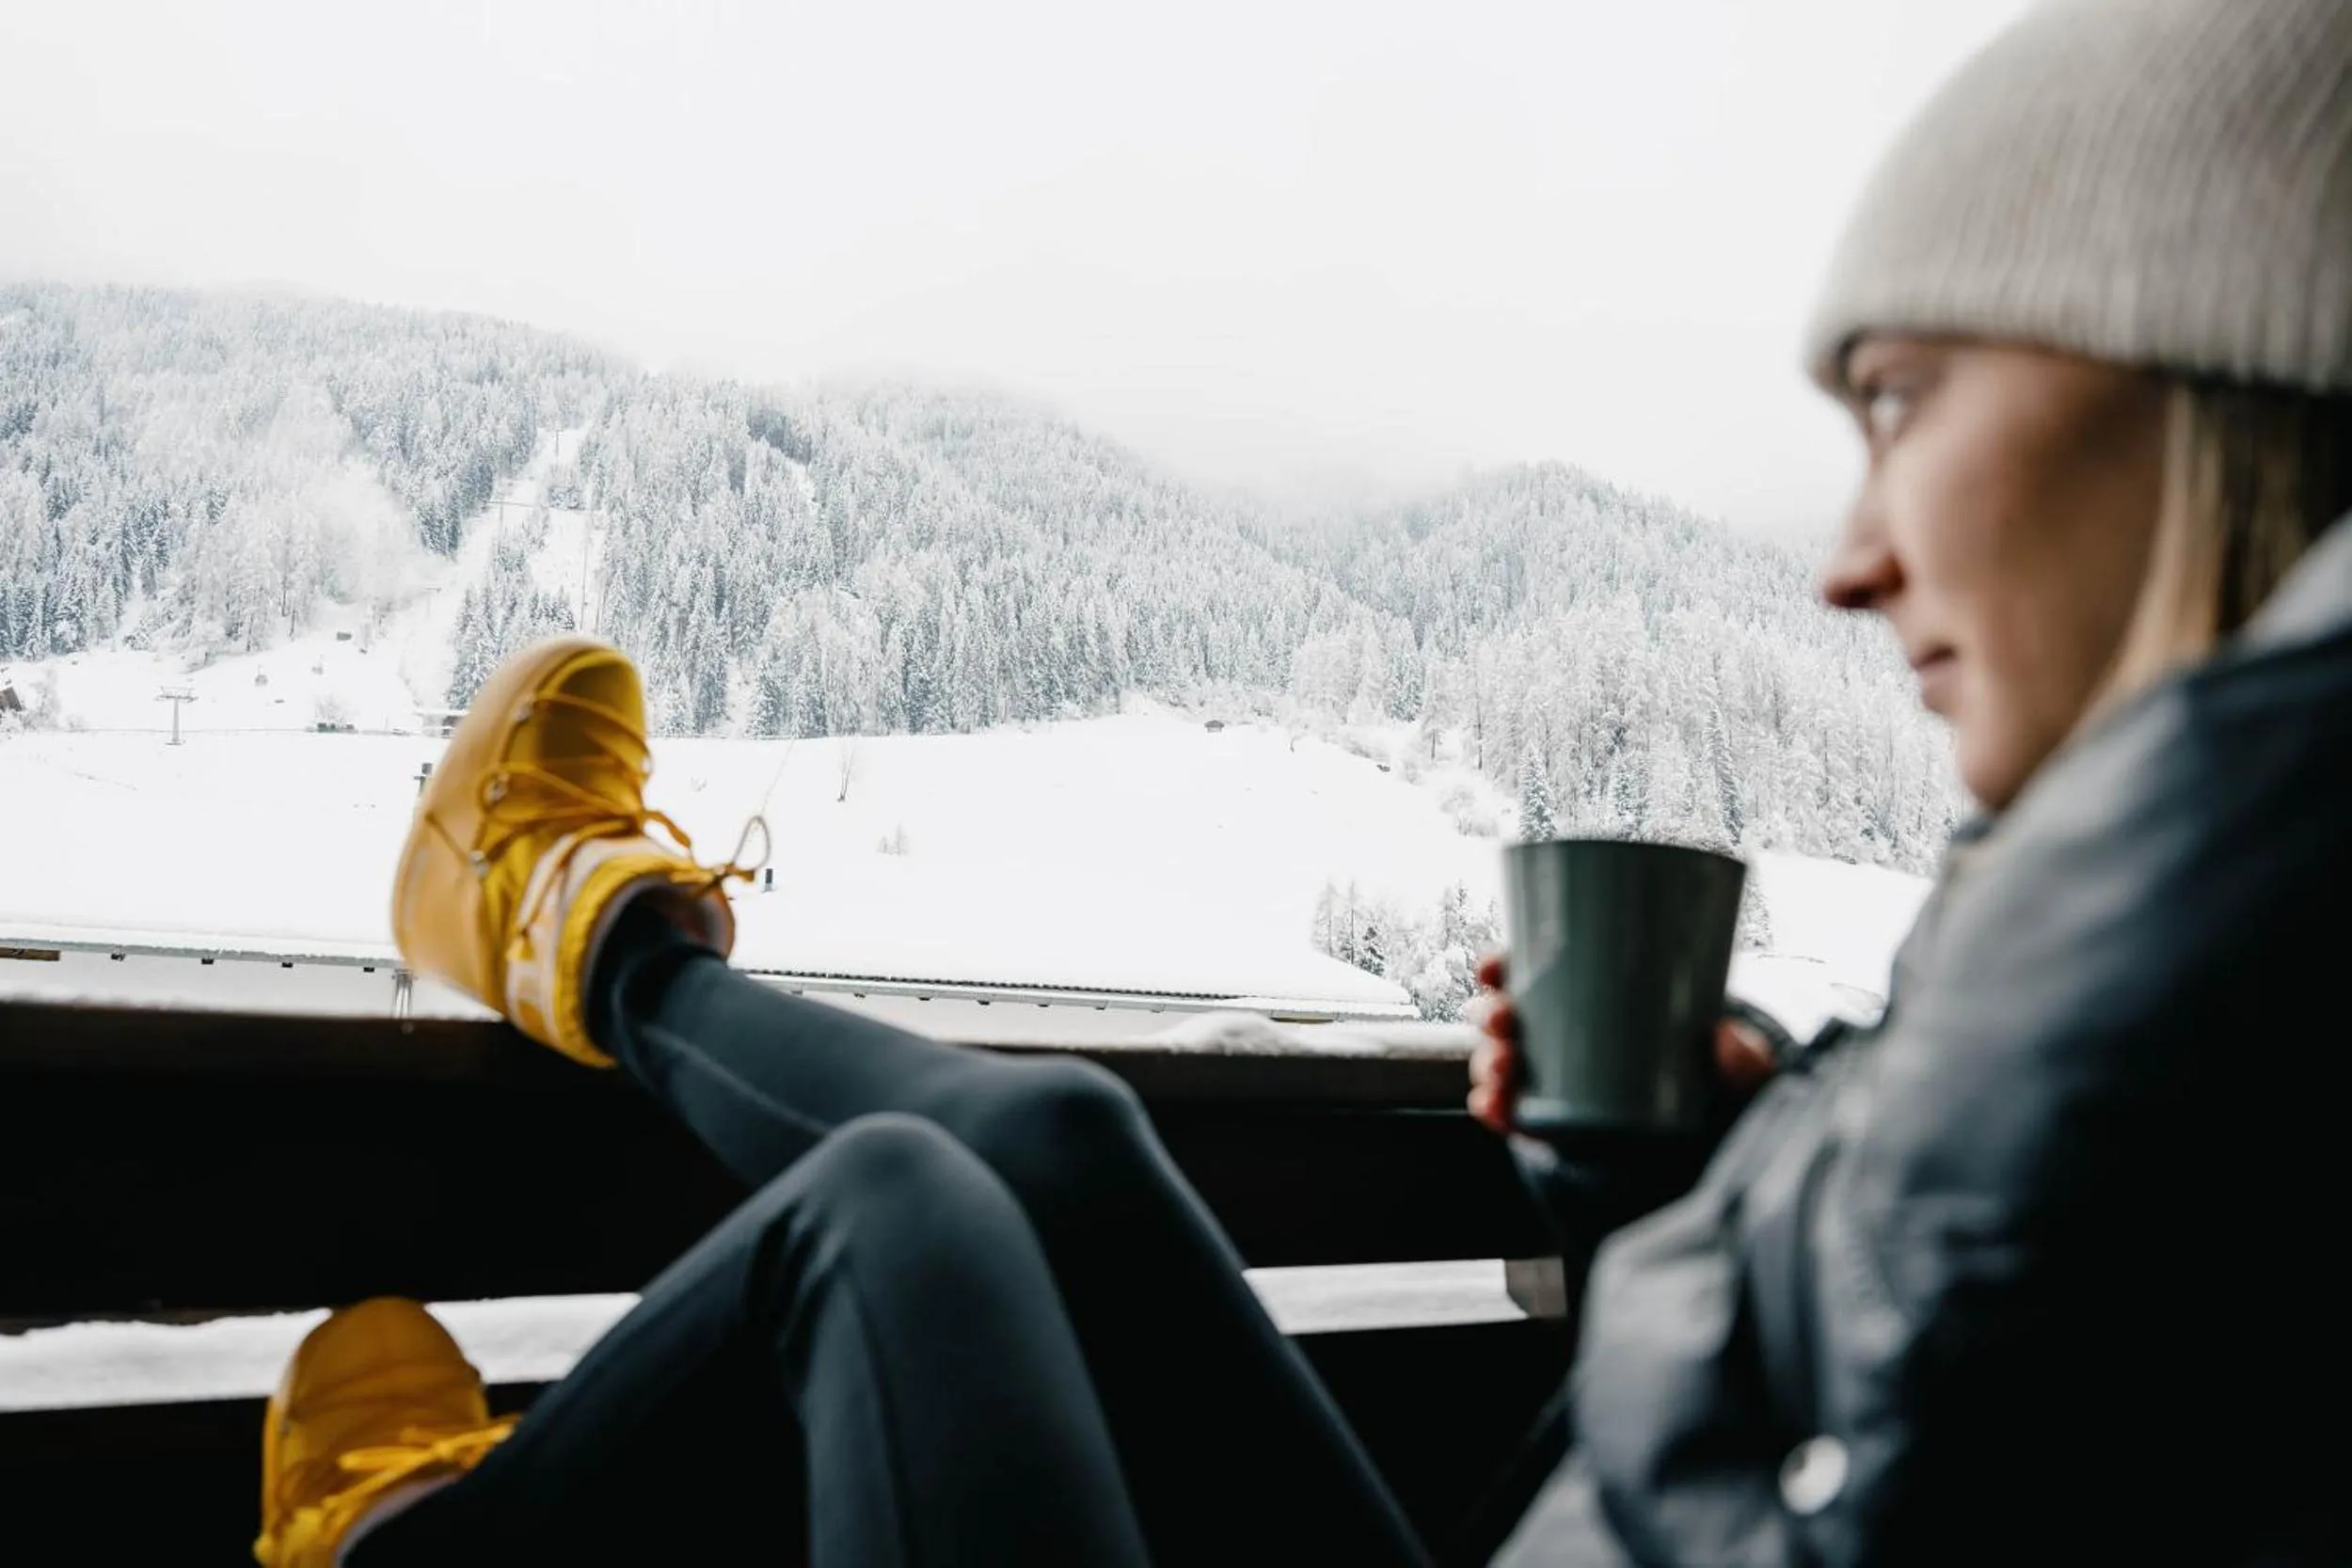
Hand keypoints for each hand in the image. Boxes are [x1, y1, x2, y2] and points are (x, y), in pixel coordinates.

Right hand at [1465, 951, 1777, 1134]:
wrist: (1717, 1151)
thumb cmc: (1720, 1089)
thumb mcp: (1738, 1071)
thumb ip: (1744, 1061)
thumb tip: (1726, 1037)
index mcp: (1599, 1005)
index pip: (1539, 976)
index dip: (1504, 965)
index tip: (1493, 965)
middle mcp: (1568, 1041)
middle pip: (1512, 1018)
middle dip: (1493, 1015)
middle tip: (1502, 1020)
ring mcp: (1557, 1086)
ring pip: (1504, 1064)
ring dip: (1489, 1060)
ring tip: (1503, 1069)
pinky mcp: (1555, 1129)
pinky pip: (1512, 1116)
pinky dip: (1494, 1110)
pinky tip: (1491, 1107)